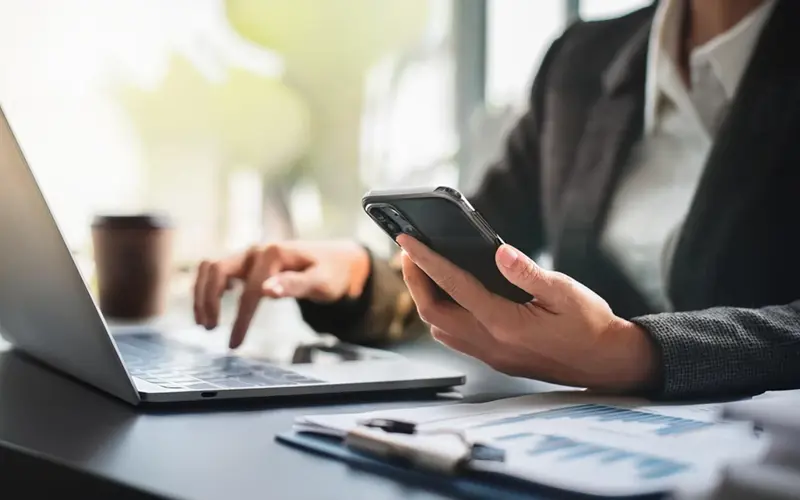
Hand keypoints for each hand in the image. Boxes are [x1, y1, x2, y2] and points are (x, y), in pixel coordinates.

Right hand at [193, 241, 369, 347]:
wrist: (335, 261)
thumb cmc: (330, 273)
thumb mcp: (321, 282)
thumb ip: (294, 285)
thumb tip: (267, 291)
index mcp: (274, 254)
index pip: (250, 290)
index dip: (240, 319)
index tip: (233, 344)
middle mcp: (257, 250)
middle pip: (217, 269)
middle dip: (208, 300)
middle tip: (209, 329)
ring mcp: (249, 254)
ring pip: (210, 267)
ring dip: (201, 293)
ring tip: (204, 322)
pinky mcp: (246, 262)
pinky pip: (216, 269)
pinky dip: (207, 285)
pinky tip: (213, 303)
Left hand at [397, 235, 658, 391]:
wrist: (606, 363)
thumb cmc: (590, 325)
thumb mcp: (565, 291)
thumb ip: (529, 272)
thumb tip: (499, 251)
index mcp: (506, 323)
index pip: (454, 286)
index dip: (426, 261)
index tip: (406, 241)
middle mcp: (491, 343)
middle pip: (433, 312)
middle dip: (414, 280)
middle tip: (410, 251)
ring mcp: (491, 355)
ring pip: (440, 328)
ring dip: (425, 298)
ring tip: (424, 270)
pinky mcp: (494, 359)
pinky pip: (455, 338)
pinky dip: (441, 315)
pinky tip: (450, 296)